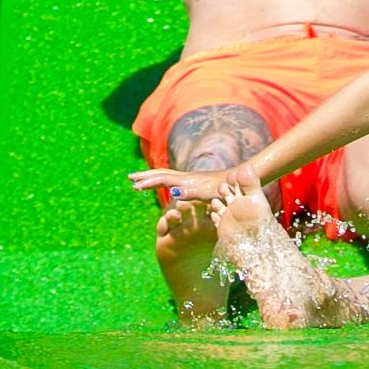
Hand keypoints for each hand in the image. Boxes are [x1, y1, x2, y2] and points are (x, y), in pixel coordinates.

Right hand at [128, 164, 258, 202]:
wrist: (238, 179)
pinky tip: (162, 186)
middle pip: (161, 174)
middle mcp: (187, 178)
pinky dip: (162, 181)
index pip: (163, 180)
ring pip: (166, 175)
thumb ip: (190, 193)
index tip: (135, 186)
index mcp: (187, 181)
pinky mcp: (195, 182)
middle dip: (145, 176)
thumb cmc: (225, 189)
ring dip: (152, 177)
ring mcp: (190, 179)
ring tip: (140, 180)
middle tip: (130, 178)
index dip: (148, 183)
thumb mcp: (208, 194)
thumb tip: (172, 192)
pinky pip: (173, 180)